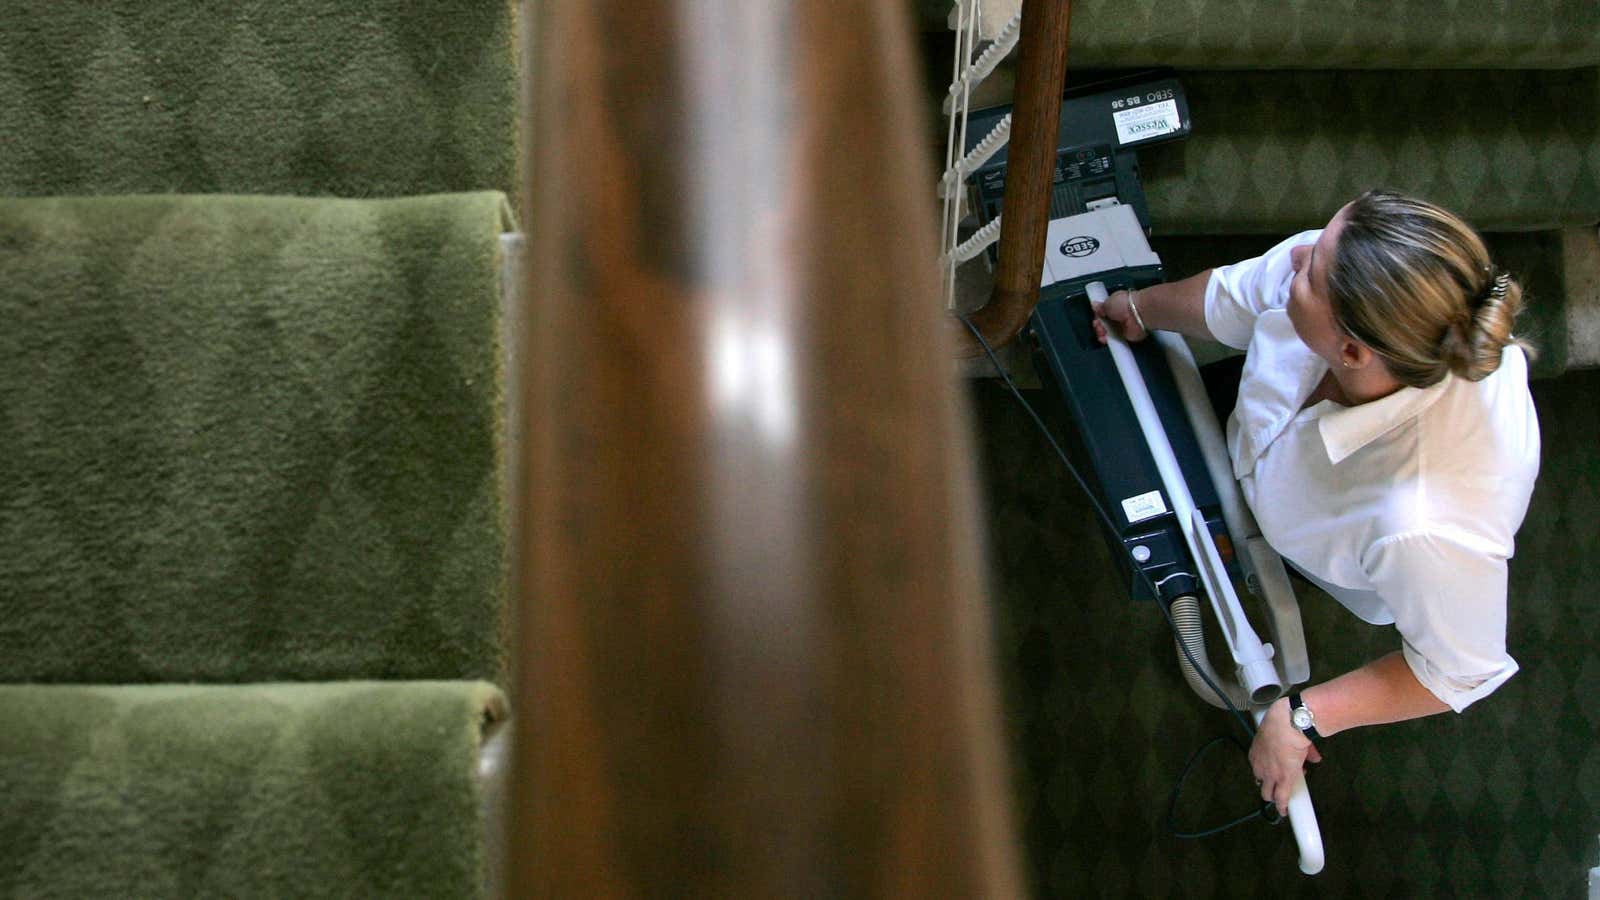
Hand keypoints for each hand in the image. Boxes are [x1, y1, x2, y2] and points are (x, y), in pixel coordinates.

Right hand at [1091, 289, 1148, 343]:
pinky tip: (1105, 338)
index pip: (1103, 312)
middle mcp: (1119, 315)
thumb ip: (1100, 307)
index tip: (1095, 317)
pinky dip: (1108, 340)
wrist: (1138, 314)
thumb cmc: (1125, 304)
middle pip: (1104, 323)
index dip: (1097, 315)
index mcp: (1115, 304)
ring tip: (1101, 331)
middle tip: (1097, 324)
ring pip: (1107, 332)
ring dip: (1101, 333)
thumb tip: (1094, 305)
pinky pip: (1114, 339)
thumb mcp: (1107, 302)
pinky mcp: (1125, 336)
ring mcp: (1122, 326)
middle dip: (1098, 325)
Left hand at [1249, 697, 1322, 816]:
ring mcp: (1270, 774)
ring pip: (1268, 793)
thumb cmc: (1286, 723)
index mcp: (1257, 752)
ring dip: (1275, 797)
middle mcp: (1259, 764)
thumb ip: (1301, 749)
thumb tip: (1314, 757)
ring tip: (1281, 800)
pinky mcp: (1283, 781)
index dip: (1269, 771)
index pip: (1259, 767)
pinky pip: (1281, 799)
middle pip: (1260, 782)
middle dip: (1268, 786)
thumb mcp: (1289, 735)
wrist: (1289, 723)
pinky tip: (1283, 812)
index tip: (1276, 772)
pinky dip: (1282, 807)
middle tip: (1279, 785)